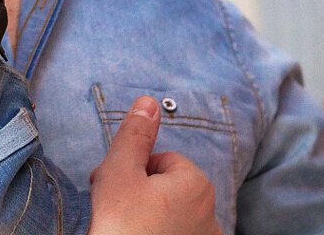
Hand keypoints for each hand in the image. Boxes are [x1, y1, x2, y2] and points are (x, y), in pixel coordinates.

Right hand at [87, 95, 221, 234]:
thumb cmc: (120, 228)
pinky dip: (153, 234)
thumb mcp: (119, 173)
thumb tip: (148, 102)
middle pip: (165, 188)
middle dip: (137, 192)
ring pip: (168, 214)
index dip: (131, 171)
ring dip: (144, 215)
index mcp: (197, 184)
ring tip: (119, 227)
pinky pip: (173, 234)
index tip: (113, 188)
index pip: (160, 161)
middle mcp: (210, 214)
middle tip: (112, 208)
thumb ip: (134, 135)